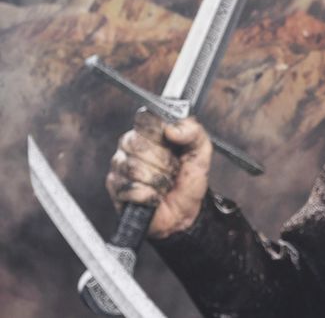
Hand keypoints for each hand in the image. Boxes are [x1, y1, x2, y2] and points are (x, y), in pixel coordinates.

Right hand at [106, 108, 212, 238]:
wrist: (184, 214)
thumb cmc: (189, 182)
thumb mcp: (201, 153)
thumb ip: (194, 132)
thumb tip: (171, 129)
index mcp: (150, 131)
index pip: (145, 119)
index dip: (160, 133)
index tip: (173, 144)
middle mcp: (131, 144)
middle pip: (138, 143)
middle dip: (163, 161)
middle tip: (173, 170)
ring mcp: (120, 165)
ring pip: (134, 167)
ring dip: (158, 180)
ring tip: (164, 183)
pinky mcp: (115, 187)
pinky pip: (130, 188)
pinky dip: (149, 195)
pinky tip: (154, 196)